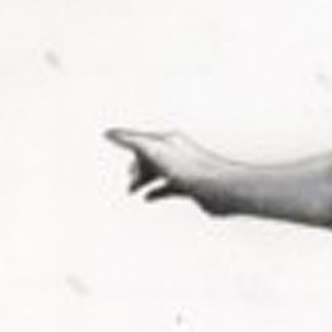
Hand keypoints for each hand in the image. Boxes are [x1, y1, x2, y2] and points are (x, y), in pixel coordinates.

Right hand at [105, 127, 232, 212]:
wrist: (221, 188)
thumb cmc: (193, 169)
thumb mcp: (155, 151)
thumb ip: (131, 141)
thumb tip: (109, 134)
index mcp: (167, 142)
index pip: (140, 140)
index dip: (125, 144)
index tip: (110, 142)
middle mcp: (175, 154)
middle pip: (148, 157)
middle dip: (135, 167)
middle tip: (127, 179)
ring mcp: (183, 171)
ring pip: (157, 173)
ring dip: (143, 180)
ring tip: (131, 190)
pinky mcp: (190, 188)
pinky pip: (167, 188)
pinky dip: (156, 191)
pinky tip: (148, 197)